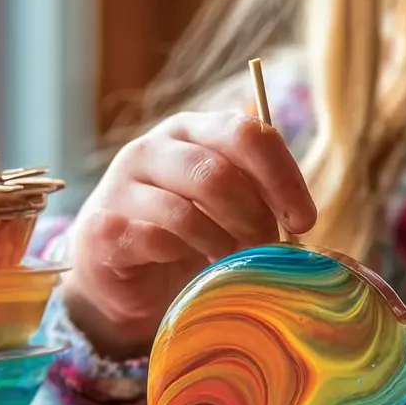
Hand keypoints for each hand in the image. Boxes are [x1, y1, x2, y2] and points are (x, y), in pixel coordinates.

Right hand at [63, 111, 316, 357]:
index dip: (282, 177)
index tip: (304, 220)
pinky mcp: (101, 228)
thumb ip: (258, 193)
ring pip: (185, 213)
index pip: (246, 133)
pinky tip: (189, 272)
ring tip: (231, 266)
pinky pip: (152, 241)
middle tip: (266, 251)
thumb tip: (301, 213)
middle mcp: (154, 148)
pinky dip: (181, 260)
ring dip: (221, 247)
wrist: (121, 274)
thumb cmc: (185, 235)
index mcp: (193, 130)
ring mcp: (122, 186)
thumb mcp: (227, 206)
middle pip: (217, 174)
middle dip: (253, 219)